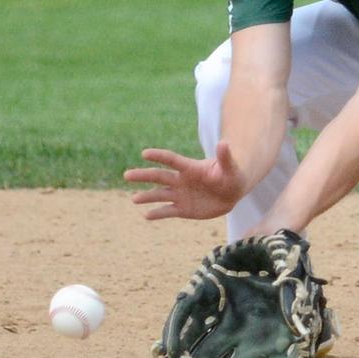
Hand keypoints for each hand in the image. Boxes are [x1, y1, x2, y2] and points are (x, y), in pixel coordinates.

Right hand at [123, 141, 245, 220]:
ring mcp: (181, 195)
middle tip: (127, 175)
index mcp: (191, 168)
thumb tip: (224, 142)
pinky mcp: (183, 209)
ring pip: (160, 195)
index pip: (172, 160)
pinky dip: (157, 214)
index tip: (144, 153)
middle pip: (159, 177)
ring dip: (147, 197)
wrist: (232, 192)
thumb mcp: (230, 167)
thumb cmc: (232, 175)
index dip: (159, 156)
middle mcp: (181, 181)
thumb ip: (225, 157)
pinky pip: (168, 212)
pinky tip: (146, 215)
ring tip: (134, 199)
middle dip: (143, 176)